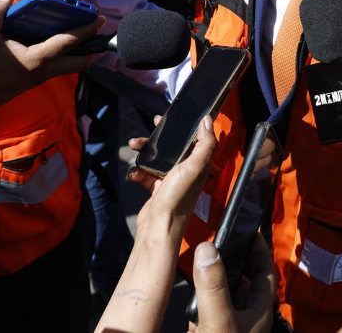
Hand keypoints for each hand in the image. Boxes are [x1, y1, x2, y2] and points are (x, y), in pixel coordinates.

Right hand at [0, 0, 100, 99]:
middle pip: (79, 62)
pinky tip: (47, 37)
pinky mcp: (34, 80)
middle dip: (89, 46)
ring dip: (75, 50)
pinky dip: (60, 53)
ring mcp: (40, 78)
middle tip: (89, 27)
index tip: (99, 19)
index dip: (86, 30)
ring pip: (68, 66)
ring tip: (71, 28)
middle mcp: (43, 72)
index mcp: (35, 60)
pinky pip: (56, 66)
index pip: (68, 43)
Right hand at [127, 115, 217, 235]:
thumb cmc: (178, 198)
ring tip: (133, 146)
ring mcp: (169, 179)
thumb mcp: (195, 167)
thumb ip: (205, 143)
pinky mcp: (155, 188)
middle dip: (158, 136)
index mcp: (197, 163)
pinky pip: (145, 173)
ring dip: (143, 150)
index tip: (170, 116)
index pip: (192, 138)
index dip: (182, 126)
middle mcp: (185, 170)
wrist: (158, 226)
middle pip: (171, 146)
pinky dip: (137, 171)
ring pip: (155, 157)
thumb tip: (208, 120)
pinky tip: (135, 174)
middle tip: (151, 127)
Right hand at [189, 235, 275, 332]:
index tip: (251, 233)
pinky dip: (196, 307)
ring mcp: (227, 325)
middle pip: (240, 281)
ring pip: (220, 295)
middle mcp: (245, 317)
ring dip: (209, 285)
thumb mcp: (219, 320)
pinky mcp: (210, 331)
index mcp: (258, 312)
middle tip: (214, 247)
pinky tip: (189, 308)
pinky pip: (205, 312)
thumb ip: (214, 286)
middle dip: (228, 264)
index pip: (265, 274)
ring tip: (198, 270)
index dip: (261, 252)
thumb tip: (207, 248)